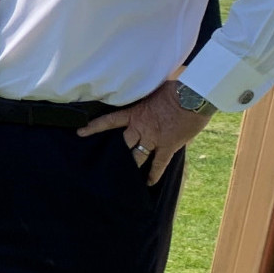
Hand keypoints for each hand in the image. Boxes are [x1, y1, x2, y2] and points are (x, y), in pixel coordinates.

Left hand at [77, 81, 211, 184]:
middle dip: (114, 153)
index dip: (94, 127)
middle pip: (122, 144)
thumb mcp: (153, 90)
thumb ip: (144, 97)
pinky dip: (154, 174)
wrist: (194, 97)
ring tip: (122, 176)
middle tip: (103, 163)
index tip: (80, 133)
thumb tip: (140, 92)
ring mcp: (153, 139)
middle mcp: (141, 128)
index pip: (109, 121)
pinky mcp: (168, 147)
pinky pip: (159, 164)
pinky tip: (149, 183)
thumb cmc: (176, 89)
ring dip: (131, 165)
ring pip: (137, 157)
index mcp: (135, 114)